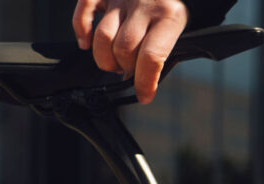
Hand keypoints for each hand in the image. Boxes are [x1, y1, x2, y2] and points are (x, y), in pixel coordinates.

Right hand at [72, 0, 188, 103]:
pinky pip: (85, 9)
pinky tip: (86, 42)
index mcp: (169, 16)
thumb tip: (143, 80)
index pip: (151, 57)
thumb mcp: (182, 26)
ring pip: (103, 36)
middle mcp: (145, 4)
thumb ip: (165, 49)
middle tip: (130, 71)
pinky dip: (81, 29)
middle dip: (125, 69)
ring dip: (106, 57)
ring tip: (115, 60)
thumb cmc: (178, 4)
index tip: (143, 96)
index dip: (144, 82)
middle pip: (123, 50)